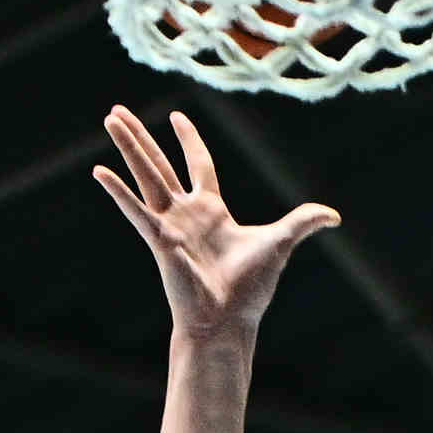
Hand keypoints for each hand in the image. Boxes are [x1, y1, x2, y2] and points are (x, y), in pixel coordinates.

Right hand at [94, 107, 336, 340]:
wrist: (228, 321)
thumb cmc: (250, 290)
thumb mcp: (280, 243)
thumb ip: (303, 222)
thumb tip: (334, 216)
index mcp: (212, 210)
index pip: (198, 164)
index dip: (189, 140)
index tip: (176, 116)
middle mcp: (186, 213)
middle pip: (159, 164)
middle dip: (140, 137)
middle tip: (118, 110)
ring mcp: (170, 224)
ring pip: (145, 176)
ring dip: (128, 147)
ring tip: (109, 118)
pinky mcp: (159, 239)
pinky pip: (135, 210)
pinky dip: (118, 191)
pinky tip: (99, 171)